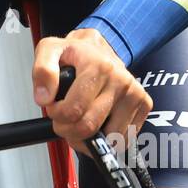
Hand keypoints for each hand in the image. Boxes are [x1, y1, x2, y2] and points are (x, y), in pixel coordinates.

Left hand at [32, 29, 151, 159]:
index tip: (54, 108)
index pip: (74, 110)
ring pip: (109, 138)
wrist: (99, 47)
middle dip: (69, 130)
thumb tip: (44, 99)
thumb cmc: (74, 53)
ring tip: (80, 121)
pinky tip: (98, 124)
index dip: (57, 116)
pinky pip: (125, 138)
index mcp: (99, 66)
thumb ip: (42, 71)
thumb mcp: (49, 50)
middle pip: (89, 127)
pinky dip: (108, 139)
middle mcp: (121, 80)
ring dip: (89, 139)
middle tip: (64, 120)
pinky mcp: (144, 104)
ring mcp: (135, 93)